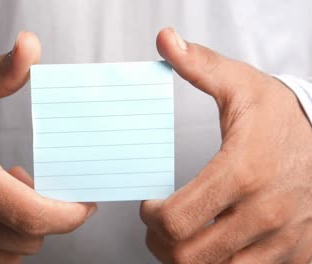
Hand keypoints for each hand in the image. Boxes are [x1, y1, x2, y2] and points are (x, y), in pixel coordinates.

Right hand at [0, 32, 95, 263]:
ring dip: (18, 228)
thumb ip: (1, 71)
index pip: (29, 215)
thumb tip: (30, 46)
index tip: (84, 206)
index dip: (67, 215)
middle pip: (25, 239)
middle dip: (43, 215)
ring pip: (8, 255)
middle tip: (30, 183)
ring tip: (3, 193)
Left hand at [141, 28, 311, 262]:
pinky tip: (215, 244)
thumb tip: (165, 39)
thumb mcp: (241, 85)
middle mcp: (264, 212)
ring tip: (181, 236)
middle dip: (161, 243)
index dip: (151, 217)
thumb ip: (199, 65)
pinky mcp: (296, 253)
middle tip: (157, 226)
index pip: (177, 218)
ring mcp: (283, 238)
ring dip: (187, 259)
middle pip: (188, 256)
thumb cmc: (281, 116)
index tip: (149, 206)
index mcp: (243, 171)